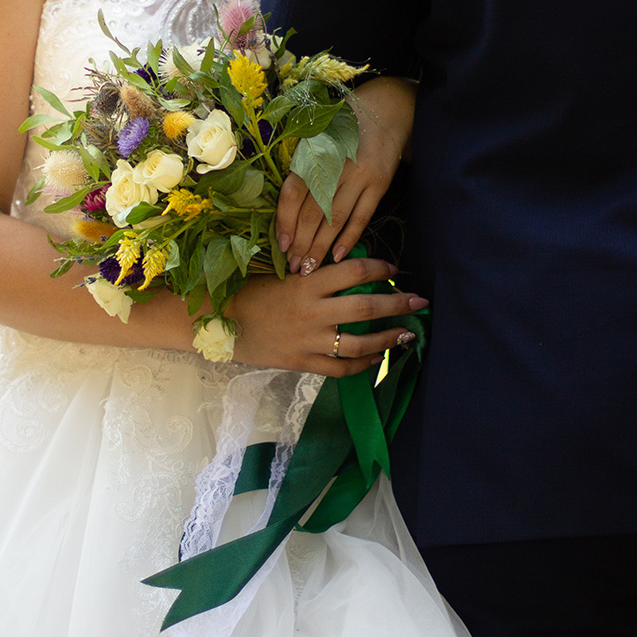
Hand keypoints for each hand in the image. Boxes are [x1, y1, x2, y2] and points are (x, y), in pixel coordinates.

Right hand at [230, 254, 427, 378]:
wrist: (217, 325)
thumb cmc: (248, 293)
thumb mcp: (279, 274)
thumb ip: (312, 274)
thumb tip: (349, 269)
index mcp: (305, 283)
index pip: (354, 271)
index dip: (380, 269)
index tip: (394, 270)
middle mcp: (311, 312)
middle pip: (366, 306)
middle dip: (398, 303)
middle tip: (419, 301)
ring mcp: (308, 341)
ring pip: (360, 342)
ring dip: (389, 338)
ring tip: (406, 334)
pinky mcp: (302, 363)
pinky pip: (341, 368)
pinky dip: (362, 364)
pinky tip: (375, 358)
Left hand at [276, 76, 416, 272]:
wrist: (387, 109)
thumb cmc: (344, 124)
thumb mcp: (319, 135)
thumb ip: (302, 165)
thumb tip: (283, 206)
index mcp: (314, 152)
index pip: (294, 193)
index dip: (285, 221)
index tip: (280, 246)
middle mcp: (336, 165)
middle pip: (313, 212)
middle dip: (301, 243)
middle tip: (293, 267)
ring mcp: (360, 175)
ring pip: (335, 219)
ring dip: (321, 247)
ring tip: (310, 268)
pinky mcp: (380, 183)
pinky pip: (362, 217)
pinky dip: (349, 238)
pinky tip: (337, 257)